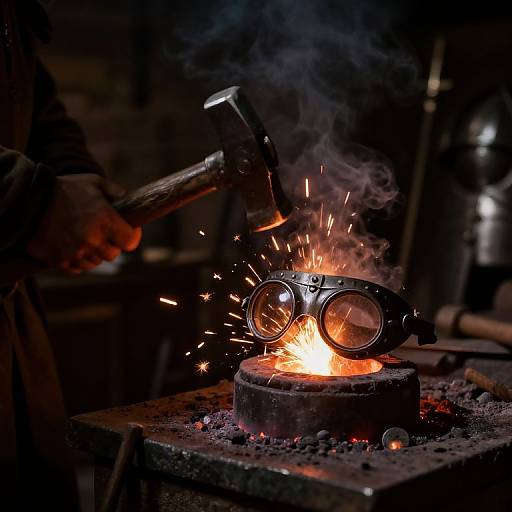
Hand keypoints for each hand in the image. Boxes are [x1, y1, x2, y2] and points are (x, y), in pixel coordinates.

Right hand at [27, 174, 141, 273]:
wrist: (28, 199)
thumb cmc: (65, 189)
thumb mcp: (95, 183)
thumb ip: (118, 193)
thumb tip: (133, 205)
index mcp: (105, 220)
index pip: (131, 242)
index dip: (131, 237)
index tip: (127, 231)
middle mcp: (92, 239)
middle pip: (113, 254)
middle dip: (112, 244)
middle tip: (103, 232)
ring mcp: (75, 252)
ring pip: (96, 262)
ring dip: (95, 252)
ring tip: (85, 236)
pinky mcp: (60, 261)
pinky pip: (79, 267)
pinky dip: (78, 259)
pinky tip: (73, 244)